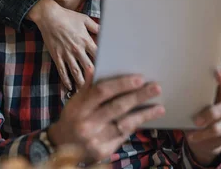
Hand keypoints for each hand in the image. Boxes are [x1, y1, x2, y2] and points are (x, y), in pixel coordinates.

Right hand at [28, 0, 98, 89]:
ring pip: (76, 72)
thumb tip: (107, 31)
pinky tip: (69, 87)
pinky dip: (66, 80)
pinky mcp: (57, 56)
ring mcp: (66, 54)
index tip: (110, 72)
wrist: (49, 16)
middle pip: (89, 67)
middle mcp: (77, 49)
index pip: (99, 55)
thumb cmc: (67, 16)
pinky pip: (62, 71)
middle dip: (95, 78)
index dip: (105, 64)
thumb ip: (96, 27)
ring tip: (86, 93)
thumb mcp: (84, 19)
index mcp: (86, 40)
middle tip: (101, 88)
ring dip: (81, 83)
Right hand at [48, 69, 165, 161]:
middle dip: (138, 96)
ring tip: (159, 107)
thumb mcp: (74, 102)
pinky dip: (134, 126)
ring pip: (124, 124)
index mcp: (78, 108)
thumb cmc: (72, 118)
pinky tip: (145, 119)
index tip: (139, 78)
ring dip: (144, 115)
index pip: (101, 92)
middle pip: (117, 107)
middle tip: (155, 88)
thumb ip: (87, 87)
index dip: (121, 84)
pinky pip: (123, 136)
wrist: (61, 146)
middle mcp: (86, 124)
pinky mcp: (103, 151)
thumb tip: (93, 69)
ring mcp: (95, 140)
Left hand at [185, 70, 220, 165]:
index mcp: (216, 90)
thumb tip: (166, 83)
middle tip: (213, 83)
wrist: (201, 139)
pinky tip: (191, 136)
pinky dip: (202, 133)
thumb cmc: (192, 115)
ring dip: (208, 115)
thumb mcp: (190, 103)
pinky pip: (217, 129)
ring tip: (196, 121)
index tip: (216, 70)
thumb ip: (185, 93)